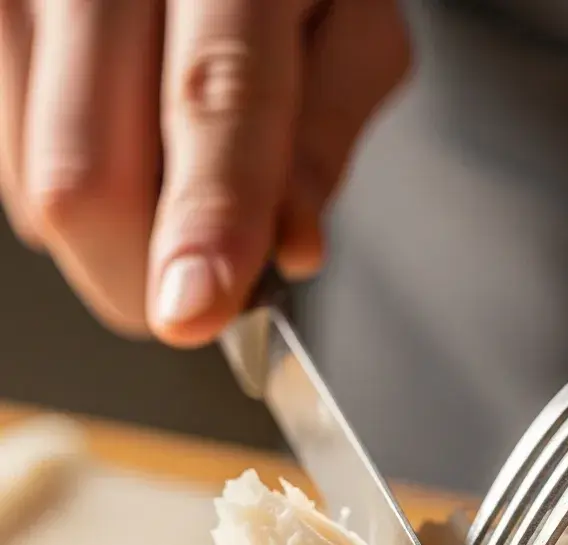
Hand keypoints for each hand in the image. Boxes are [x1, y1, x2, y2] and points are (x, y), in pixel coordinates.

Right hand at [0, 1, 405, 344]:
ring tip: (173, 186)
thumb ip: (325, 135)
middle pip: (87, 174)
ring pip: (37, 182)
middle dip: (145, 274)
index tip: (194, 311)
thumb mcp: (354, 32)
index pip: (213, 102)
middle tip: (201, 293)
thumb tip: (292, 247)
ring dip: (116, 238)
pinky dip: (73, 195)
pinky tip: (123, 153)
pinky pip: (5, 160)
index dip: (205, 222)